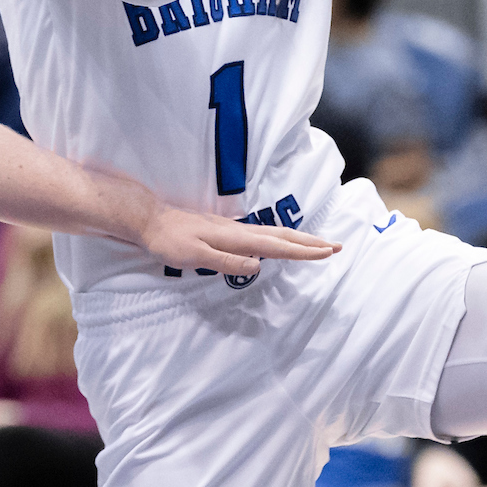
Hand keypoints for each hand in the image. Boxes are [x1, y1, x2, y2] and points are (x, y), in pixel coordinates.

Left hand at [137, 204, 338, 275]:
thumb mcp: (194, 256)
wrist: (150, 219)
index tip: (328, 252)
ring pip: (274, 234)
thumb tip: (258, 267)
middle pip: (283, 236)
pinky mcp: (226, 231)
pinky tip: (280, 243)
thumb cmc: (169, 240)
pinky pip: (262, 235)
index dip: (303, 251)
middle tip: (336, 246)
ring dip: (299, 239)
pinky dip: (280, 239)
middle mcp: (239, 231)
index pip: (277, 246)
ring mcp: (233, 229)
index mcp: (235, 238)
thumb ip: (226, 262)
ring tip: (318, 244)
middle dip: (311, 242)